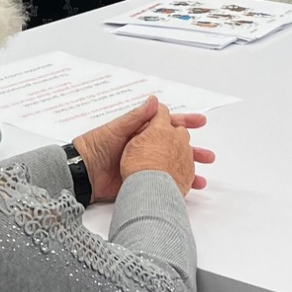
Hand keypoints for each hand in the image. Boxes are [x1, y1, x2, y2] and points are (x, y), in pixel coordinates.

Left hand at [74, 96, 213, 201]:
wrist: (82, 173)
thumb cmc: (95, 146)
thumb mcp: (116, 129)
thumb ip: (136, 117)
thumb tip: (155, 101)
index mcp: (140, 131)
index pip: (167, 124)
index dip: (184, 122)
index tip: (200, 121)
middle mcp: (145, 147)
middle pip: (174, 147)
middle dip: (191, 150)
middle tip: (208, 156)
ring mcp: (145, 164)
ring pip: (172, 166)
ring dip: (187, 171)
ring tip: (203, 177)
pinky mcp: (142, 180)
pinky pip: (163, 182)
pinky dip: (176, 185)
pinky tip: (186, 190)